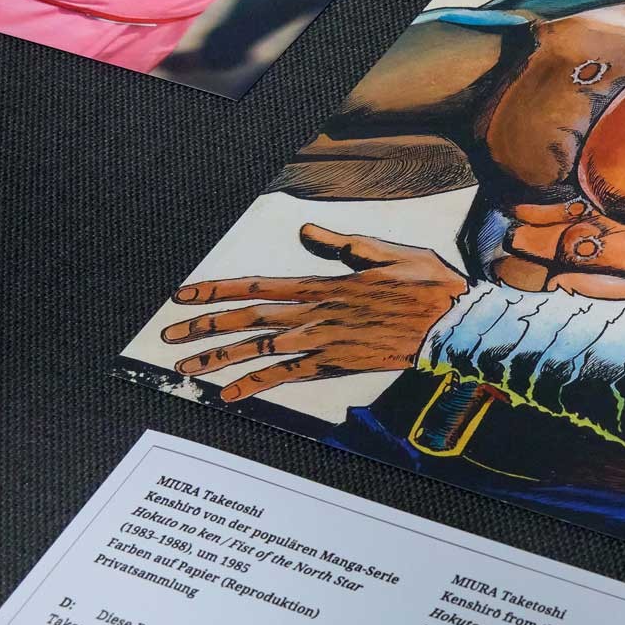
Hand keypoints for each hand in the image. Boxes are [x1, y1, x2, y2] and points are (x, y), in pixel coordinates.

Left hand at [162, 224, 467, 401]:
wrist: (455, 325)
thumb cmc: (429, 285)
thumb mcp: (386, 253)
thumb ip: (342, 245)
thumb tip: (306, 229)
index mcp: (324, 284)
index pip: (258, 285)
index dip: (218, 290)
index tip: (184, 294)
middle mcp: (316, 314)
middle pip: (249, 319)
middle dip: (205, 325)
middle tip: (170, 332)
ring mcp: (324, 343)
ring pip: (260, 350)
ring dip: (220, 357)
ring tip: (186, 366)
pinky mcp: (337, 366)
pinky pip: (287, 377)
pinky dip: (255, 385)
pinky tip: (228, 396)